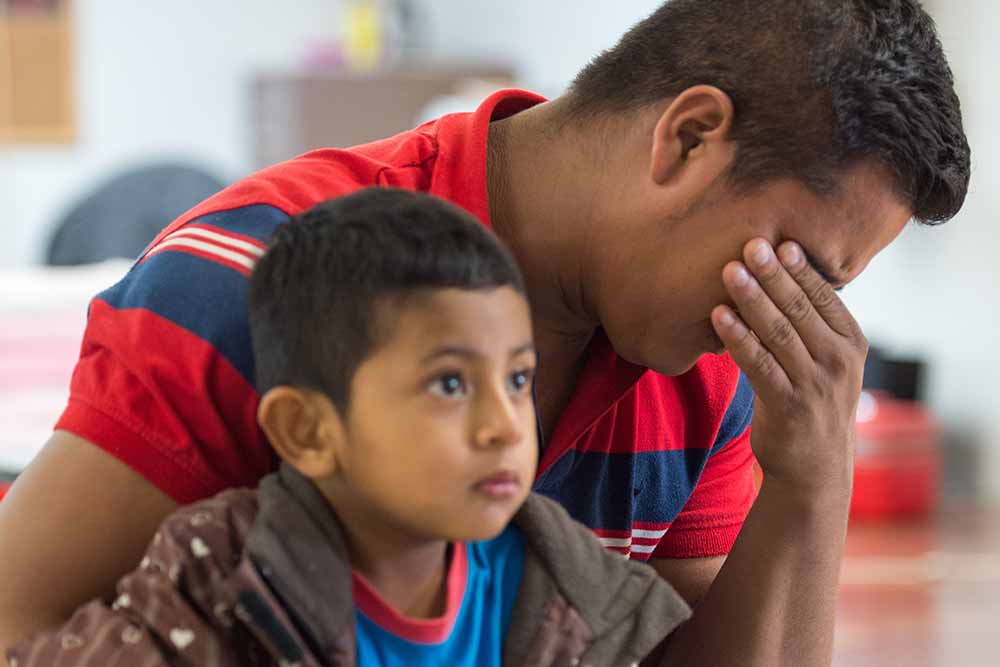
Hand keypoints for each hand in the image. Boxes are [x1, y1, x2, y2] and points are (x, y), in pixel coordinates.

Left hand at [711, 239, 866, 502]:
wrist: (815, 467)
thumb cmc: (813, 402)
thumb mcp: (828, 361)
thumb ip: (812, 324)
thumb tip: (781, 274)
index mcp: (850, 342)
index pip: (823, 297)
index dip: (800, 268)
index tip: (779, 240)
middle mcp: (837, 360)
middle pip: (799, 308)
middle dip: (773, 274)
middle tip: (749, 243)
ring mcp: (814, 384)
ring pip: (779, 333)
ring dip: (752, 299)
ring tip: (730, 272)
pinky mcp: (787, 405)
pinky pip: (759, 365)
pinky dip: (738, 338)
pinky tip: (719, 315)